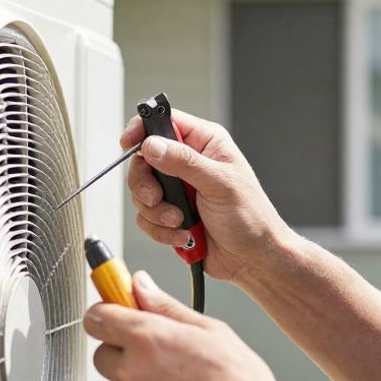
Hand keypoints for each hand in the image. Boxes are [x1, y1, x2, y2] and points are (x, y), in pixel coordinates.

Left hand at [84, 271, 296, 380]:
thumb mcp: (210, 332)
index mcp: (147, 338)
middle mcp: (131, 373)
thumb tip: (140, 284)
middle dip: (125, 354)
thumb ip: (166, 306)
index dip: (106, 315)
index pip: (98, 317)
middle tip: (162, 362)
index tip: (114, 318)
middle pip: (103, 355)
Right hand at [121, 108, 292, 284]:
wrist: (252, 259)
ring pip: (142, 192)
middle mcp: (188, 163)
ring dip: (157, 212)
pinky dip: (161, 231)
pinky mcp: (170, 214)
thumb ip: (184, 162)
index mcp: (204, 143)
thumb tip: (152, 146)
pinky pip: (147, 218)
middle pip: (144, 160)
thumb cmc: (251, 217)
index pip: (164, 122)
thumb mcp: (220, 184)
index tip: (128, 143)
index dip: (142, 129)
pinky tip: (184, 235)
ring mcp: (178, 190)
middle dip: (146, 184)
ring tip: (181, 221)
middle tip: (157, 198)